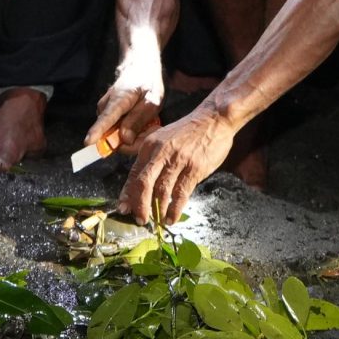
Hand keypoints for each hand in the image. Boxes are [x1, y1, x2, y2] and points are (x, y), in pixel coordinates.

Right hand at [87, 66, 165, 158]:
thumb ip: (138, 120)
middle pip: (112, 135)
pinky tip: (141, 122)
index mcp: (119, 99)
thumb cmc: (147, 84)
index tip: (88, 142)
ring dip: (134, 136)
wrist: (138, 71)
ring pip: (116, 136)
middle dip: (133, 140)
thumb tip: (125, 140)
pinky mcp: (106, 117)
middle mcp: (106, 107)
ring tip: (148, 123)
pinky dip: (131, 132)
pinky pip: (117, 133)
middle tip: (152, 129)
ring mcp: (104, 112)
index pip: (106, 118)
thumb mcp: (152, 101)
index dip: (98, 131)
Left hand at [118, 106, 234, 224]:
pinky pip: (180, 194)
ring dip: (158, 210)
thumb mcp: (164, 138)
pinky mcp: (194, 168)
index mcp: (150, 145)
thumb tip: (139, 184)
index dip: (127, 194)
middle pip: (143, 184)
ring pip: (162, 192)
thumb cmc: (189, 131)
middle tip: (140, 219)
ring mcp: (178, 160)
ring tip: (158, 220)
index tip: (124, 208)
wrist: (214, 118)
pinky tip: (172, 217)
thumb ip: (152, 158)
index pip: (134, 174)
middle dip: (140, 206)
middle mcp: (161, 152)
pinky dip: (175, 209)